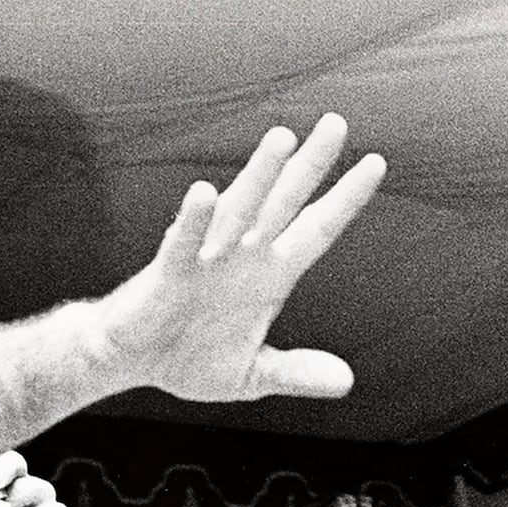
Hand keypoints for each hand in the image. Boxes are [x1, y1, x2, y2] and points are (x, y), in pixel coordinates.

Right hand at [99, 114, 385, 402]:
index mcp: (268, 276)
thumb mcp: (253, 373)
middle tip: (336, 124)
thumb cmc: (187, 356)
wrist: (132, 361)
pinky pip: (183, 243)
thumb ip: (296, 372)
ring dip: (259, 176)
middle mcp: (242, 256)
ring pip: (238, 210)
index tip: (376, 165)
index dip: (345, 201)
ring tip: (283, 139)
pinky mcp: (169, 274)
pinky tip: (205, 194)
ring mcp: (206, 260)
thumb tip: (346, 382)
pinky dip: (193, 221)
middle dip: (309, 166)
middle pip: (283, 203)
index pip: (315, 231)